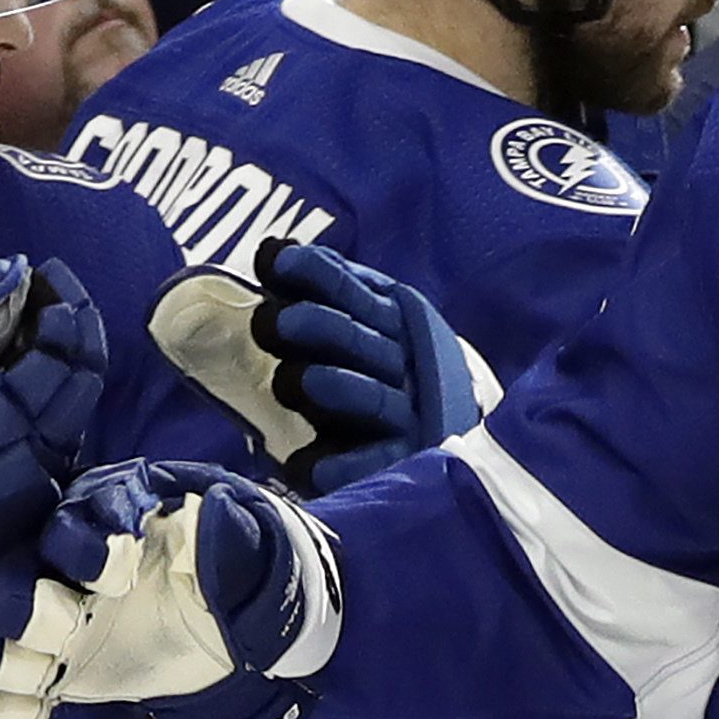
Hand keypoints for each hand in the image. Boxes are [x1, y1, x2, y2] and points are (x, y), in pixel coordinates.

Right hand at [0, 456, 338, 718]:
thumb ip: (224, 532)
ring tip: (40, 681)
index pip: (72, 526)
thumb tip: (213, 516)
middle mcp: (59, 572)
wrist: (221, 626)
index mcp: (102, 525)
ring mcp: (49, 626)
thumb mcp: (237, 544)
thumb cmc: (222, 569)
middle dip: (28, 608)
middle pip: (14, 584)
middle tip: (66, 629)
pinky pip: (2, 695)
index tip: (119, 571)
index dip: (84, 547)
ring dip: (5, 662)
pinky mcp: (50, 673)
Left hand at [146, 238, 484, 493]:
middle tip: (275, 322)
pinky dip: (344, 466)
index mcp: (391, 320)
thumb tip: (270, 251)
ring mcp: (409, 415)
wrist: (449, 436)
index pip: (352, 292)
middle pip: (361, 340)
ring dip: (338, 387)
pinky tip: (310, 467)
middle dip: (321, 327)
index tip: (275, 263)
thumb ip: (315, 295)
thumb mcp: (355, 328)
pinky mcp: (407, 462)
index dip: (316, 275)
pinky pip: (377, 463)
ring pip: (373, 397)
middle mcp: (404, 362)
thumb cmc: (375, 376)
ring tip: (301, 382)